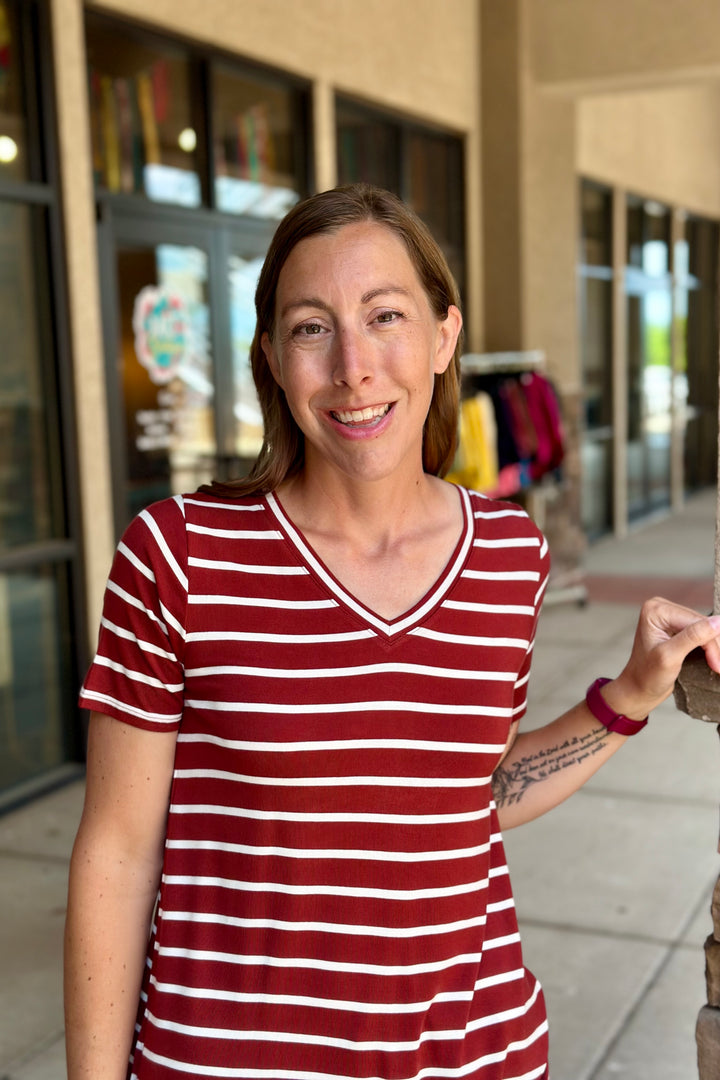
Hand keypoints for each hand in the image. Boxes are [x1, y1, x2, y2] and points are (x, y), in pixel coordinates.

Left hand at [607, 597, 719, 719]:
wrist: (638, 689)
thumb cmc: (647, 676)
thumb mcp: (670, 657)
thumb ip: (693, 637)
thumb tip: (718, 621)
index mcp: (656, 610)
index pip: (696, 621)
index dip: (710, 642)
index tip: (717, 665)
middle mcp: (661, 608)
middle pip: (701, 623)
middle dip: (712, 646)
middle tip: (717, 667)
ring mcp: (669, 616)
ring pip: (704, 628)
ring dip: (712, 648)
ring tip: (716, 666)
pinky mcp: (675, 626)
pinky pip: (700, 632)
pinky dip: (707, 646)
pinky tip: (710, 658)